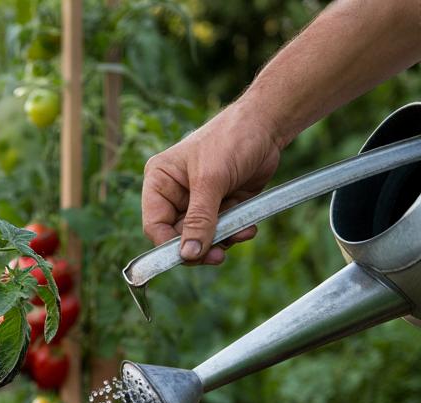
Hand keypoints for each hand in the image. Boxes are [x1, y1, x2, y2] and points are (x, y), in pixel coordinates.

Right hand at [141, 101, 283, 264]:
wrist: (268, 125)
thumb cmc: (230, 141)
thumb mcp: (211, 180)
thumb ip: (199, 219)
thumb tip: (188, 254)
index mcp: (160, 182)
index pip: (154, 224)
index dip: (168, 244)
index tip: (189, 256)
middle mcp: (175, 194)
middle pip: (178, 236)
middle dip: (200, 246)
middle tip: (218, 256)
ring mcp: (198, 201)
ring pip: (202, 237)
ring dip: (222, 240)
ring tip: (241, 234)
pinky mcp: (221, 204)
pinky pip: (222, 230)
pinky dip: (235, 232)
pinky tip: (248, 227)